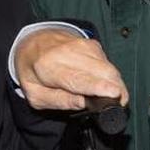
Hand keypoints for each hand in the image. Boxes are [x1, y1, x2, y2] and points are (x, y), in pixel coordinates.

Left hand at [14, 29, 128, 110]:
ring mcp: (83, 45)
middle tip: (117, 106)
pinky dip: (110, 76)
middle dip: (117, 90)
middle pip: (102, 72)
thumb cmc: (33, 72)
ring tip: (108, 97)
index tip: (114, 94)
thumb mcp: (36, 95)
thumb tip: (84, 104)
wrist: (32, 43)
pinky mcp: (93, 44)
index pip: (79, 78)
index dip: (99, 87)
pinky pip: (109, 63)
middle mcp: (68, 52)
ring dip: (116, 84)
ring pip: (110, 68)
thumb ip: (60, 101)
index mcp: (49, 67)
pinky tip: (101, 82)